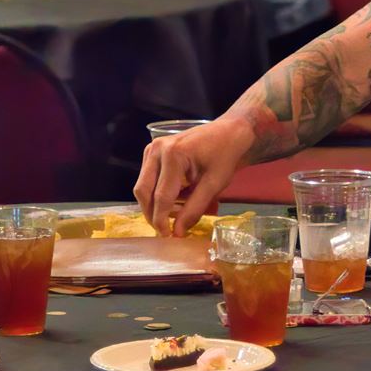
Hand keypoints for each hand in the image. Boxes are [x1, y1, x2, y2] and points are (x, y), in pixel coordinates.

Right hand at [135, 119, 255, 236]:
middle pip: (144, 191)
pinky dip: (155, 192)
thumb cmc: (224, 155)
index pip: (161, 196)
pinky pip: (146, 178)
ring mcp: (152, 149)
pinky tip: (172, 200)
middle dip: (152, 214)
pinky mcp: (152, 151)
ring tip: (170, 216)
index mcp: (173, 155)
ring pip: (142, 186)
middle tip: (165, 230)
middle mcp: (157, 150)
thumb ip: (194, 209)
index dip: (162, 220)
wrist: (228, 133)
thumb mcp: (213, 185)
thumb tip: (177, 232)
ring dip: (152, 204)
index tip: (168, 237)